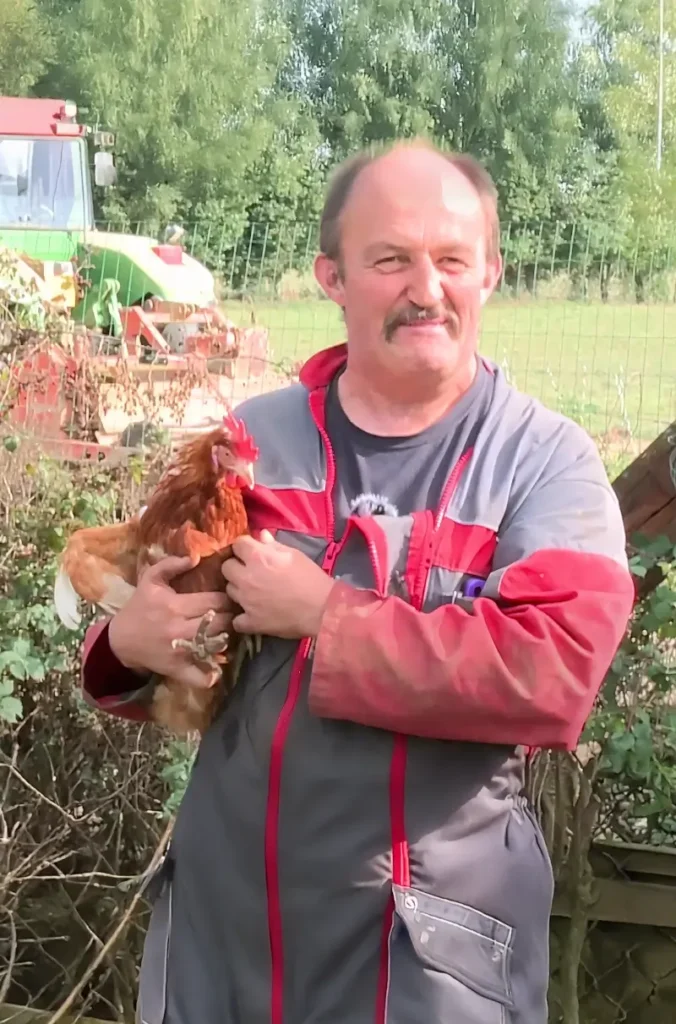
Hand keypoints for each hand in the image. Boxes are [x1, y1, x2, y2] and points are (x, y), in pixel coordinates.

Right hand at [108, 554, 233, 688]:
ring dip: (225, 638)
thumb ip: (171, 565)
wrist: (120, 639)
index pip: (214, 601)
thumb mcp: (150, 580)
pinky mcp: (177, 669)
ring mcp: (180, 651)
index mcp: (175, 605)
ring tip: (224, 632)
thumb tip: (195, 557)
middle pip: (220, 622)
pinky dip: (211, 675)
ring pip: (216, 644)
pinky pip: (200, 677)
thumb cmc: (139, 607)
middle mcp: (179, 628)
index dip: (226, 598)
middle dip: (229, 617)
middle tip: (230, 615)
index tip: (228, 597)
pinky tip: (217, 667)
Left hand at [222, 530, 334, 638]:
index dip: (244, 547)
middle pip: (226, 567)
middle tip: (250, 571)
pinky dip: (242, 618)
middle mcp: (246, 577)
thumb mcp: (294, 555)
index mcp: (257, 557)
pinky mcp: (251, 621)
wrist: (322, 608)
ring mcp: (246, 601)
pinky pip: (236, 620)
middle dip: (236, 567)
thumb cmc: (311, 577)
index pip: (237, 544)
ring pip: (229, 591)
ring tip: (252, 593)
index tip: (251, 551)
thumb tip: (261, 536)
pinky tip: (252, 615)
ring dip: (238, 589)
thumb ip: (274, 545)